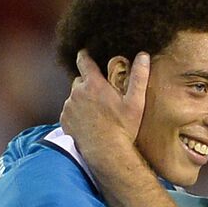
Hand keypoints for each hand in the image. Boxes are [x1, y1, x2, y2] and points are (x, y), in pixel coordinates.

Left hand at [61, 49, 148, 165]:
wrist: (106, 153)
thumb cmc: (123, 128)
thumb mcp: (136, 103)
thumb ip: (138, 77)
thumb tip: (143, 56)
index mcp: (93, 84)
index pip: (84, 61)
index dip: (85, 55)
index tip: (86, 53)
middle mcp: (77, 92)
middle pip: (80, 80)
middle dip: (89, 85)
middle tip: (101, 96)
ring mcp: (69, 107)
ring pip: (74, 97)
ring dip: (83, 101)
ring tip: (96, 113)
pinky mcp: (64, 120)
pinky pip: (69, 111)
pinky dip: (77, 114)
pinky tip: (88, 123)